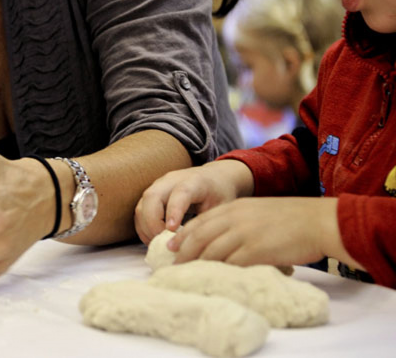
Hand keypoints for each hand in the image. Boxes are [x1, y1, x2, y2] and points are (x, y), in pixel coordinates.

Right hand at [134, 160, 253, 243]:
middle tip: (164, 242)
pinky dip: (143, 228)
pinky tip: (154, 240)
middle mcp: (171, 181)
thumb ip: (208, 223)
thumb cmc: (219, 194)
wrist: (213, 177)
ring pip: (141, 206)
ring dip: (146, 228)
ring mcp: (158, 187)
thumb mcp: (223, 207)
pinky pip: (140, 212)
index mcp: (194, 182)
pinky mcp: (151, 196)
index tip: (171, 230)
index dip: (174, 211)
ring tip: (159, 244)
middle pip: (152, 197)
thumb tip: (195, 248)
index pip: (180, 193)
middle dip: (153, 223)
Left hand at [169, 197, 337, 267]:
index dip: (183, 236)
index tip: (170, 247)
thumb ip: (239, 221)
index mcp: (234, 208)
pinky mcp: (256, 250)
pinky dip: (219, 273)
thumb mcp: (258, 212)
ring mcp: (244, 234)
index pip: (200, 222)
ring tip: (188, 277)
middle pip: (199, 237)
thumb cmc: (293, 219)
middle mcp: (234, 218)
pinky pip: (231, 264)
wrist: (318, 221)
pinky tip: (213, 280)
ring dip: (197, 266)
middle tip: (173, 266)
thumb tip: (223, 240)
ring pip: (211, 252)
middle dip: (183, 253)